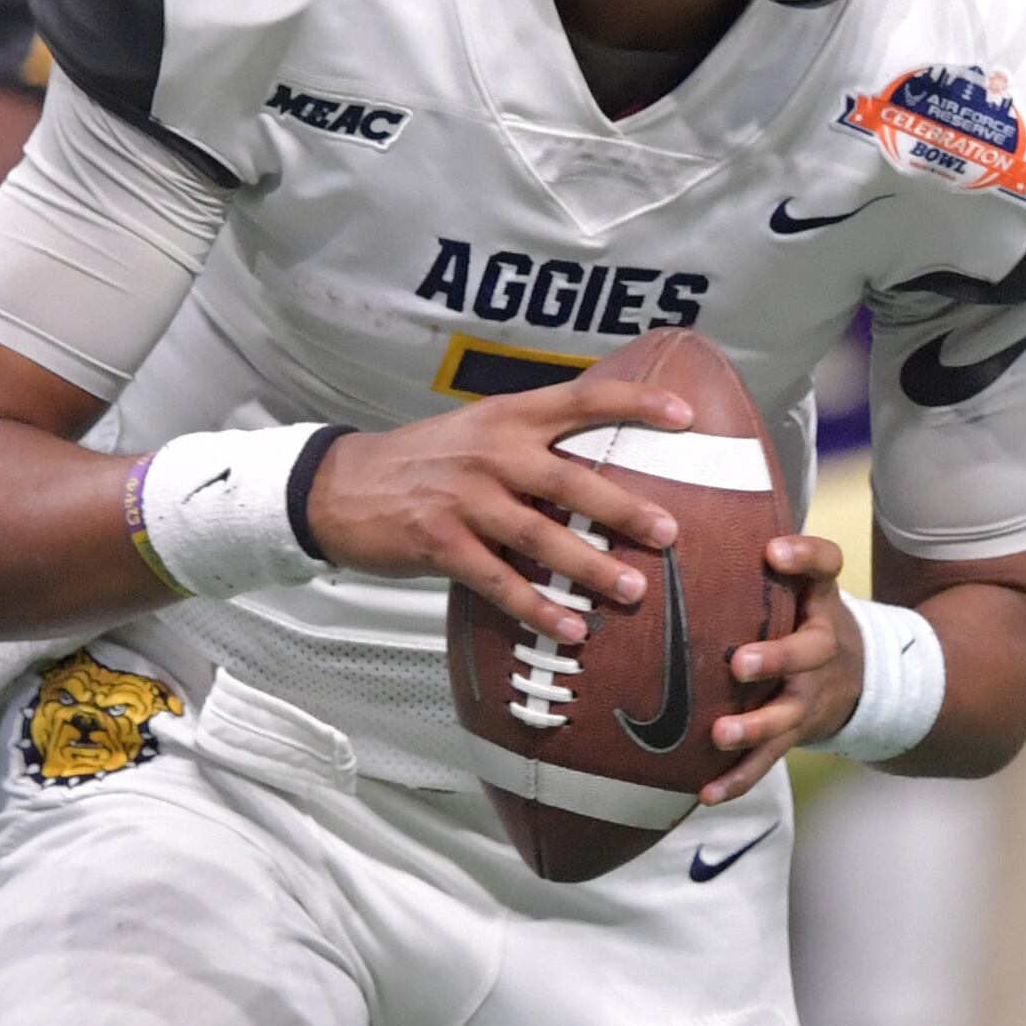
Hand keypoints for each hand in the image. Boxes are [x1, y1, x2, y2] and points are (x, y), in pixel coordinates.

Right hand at [305, 373, 693, 641]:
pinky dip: (537, 607)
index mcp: (506, 417)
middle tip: (670, 532)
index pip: (581, 398)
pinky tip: (568, 627)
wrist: (340, 486)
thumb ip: (530, 443)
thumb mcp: (474, 431)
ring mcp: (463, 498)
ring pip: (540, 536)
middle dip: (624, 508)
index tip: (686, 416)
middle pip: (570, 479)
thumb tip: (599, 468)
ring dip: (589, 567)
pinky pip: (499, 581)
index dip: (635, 403)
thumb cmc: (419, 462)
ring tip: (630, 590)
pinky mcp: (438, 542)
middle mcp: (489, 452)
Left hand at [706, 530, 859, 803]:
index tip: (774, 551)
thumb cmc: (803, 618)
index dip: (805, 557)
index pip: (826, 566)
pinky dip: (737, 778)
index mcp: (818, 601)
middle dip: (776, 658)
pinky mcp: (795, 733)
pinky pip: (768, 759)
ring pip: (786, 714)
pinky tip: (705, 792)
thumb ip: (756, 557)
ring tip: (719, 734)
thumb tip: (675, 515)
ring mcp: (809, 695)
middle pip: (809, 651)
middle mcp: (821, 647)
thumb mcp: (799, 584)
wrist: (863, 680)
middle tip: (740, 663)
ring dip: (753, 726)